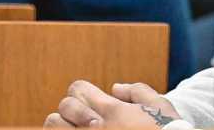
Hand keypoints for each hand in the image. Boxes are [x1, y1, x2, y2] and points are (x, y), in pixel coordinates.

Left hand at [44, 80, 181, 127]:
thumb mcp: (159, 105)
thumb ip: (137, 91)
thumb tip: (115, 87)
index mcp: (111, 110)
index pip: (77, 89)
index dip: (83, 91)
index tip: (92, 98)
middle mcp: (95, 126)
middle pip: (64, 106)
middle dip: (74, 108)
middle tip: (89, 118)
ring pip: (54, 126)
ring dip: (64, 125)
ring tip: (79, 128)